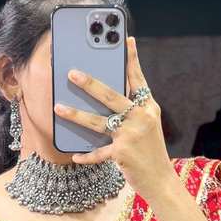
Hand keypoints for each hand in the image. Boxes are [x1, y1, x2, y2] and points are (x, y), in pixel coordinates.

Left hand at [53, 35, 173, 201]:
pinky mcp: (122, 153)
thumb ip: (133, 111)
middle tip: (72, 73)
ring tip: (59, 108)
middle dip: (90, 83)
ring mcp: (131, 135)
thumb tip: (109, 99)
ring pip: (98, 122)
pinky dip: (86, 156)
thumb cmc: (150, 152)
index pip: (138, 79)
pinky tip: (75, 155)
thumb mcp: (148, 126)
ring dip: (76, 115)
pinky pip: (99, 153)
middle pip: (111, 96)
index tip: (126, 39)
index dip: (132, 59)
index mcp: (148, 108)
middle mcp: (141, 118)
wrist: (161, 180)